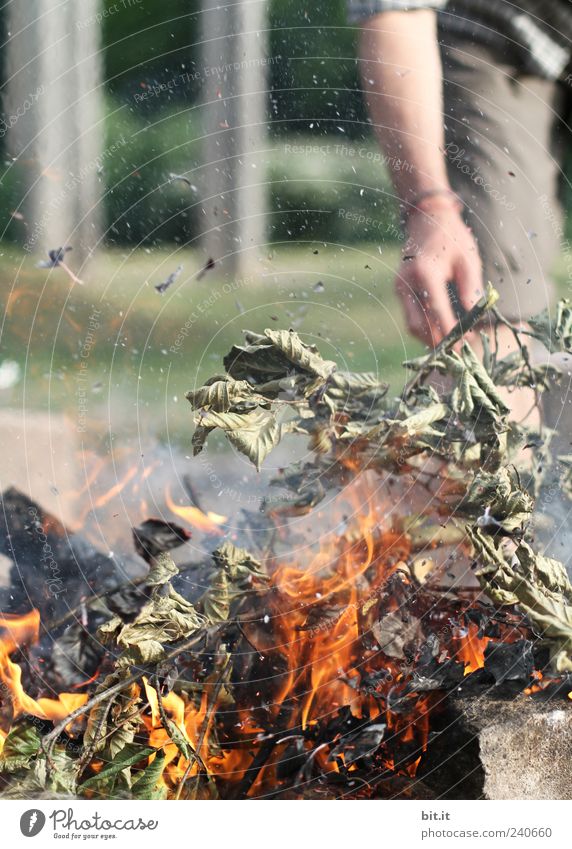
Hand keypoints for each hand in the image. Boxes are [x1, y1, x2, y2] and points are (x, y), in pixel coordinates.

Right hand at [395, 200, 482, 345]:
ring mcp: (399, 287)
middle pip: (417, 325)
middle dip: (437, 342)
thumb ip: (470, 289)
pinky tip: (440, 333)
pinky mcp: (399, 291)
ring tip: (450, 345)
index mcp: (425, 272)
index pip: (436, 311)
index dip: (450, 331)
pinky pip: (410, 317)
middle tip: (457, 351)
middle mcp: (407, 282)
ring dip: (429, 339)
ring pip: (411, 325)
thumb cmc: (452, 238)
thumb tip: (473, 319)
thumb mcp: (468, 260)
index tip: (465, 343)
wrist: (427, 220)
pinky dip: (424, 329)